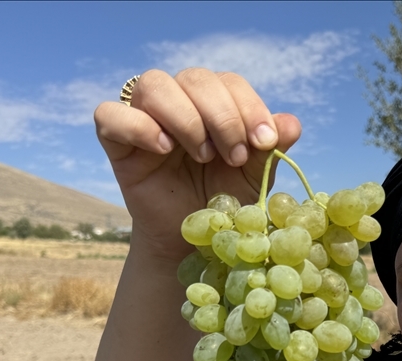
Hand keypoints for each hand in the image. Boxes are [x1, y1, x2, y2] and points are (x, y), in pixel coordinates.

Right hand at [94, 69, 301, 259]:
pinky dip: (138, 126)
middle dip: (223, 116)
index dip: (248, 106)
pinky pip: (110, 115)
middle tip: (236, 156)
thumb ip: (271, 149)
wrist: (192, 242)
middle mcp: (178, 101)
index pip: (228, 82)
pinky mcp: (116, 142)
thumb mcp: (253, 178)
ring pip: (154, 85)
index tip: (266, 141)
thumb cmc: (223, 204)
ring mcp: (144, 118)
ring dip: (186, 117)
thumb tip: (291, 124)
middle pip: (194, 78)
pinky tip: (164, 149)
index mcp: (212, 103)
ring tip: (203, 155)